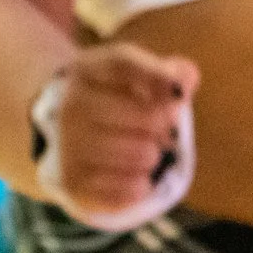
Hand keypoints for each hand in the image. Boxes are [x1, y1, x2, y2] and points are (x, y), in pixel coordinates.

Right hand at [50, 43, 199, 218]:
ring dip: (152, 156)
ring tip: (147, 153)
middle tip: (163, 131)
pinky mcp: (73, 181)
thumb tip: (187, 77)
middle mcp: (72, 104)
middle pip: (145, 116)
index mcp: (86, 70)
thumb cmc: (109, 102)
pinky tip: (137, 177)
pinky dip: (141, 185)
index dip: (158, 76)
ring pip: (140, 154)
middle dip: (163, 126)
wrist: (64, 138)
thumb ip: (162, 73)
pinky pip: (128, 188)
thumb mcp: (130, 79)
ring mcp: (69, 143)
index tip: (182, 94)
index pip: (124, 64)